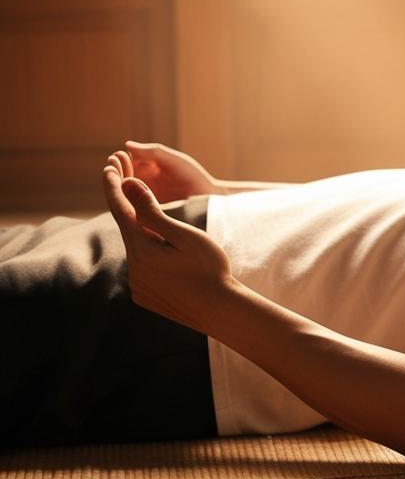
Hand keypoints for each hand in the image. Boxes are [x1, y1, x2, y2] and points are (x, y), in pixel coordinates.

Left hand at [103, 150, 233, 330]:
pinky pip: (143, 270)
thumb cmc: (209, 270)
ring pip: (138, 251)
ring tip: (164, 229)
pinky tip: (169, 259)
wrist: (221, 312)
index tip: (109, 167)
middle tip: (130, 183)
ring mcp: (138, 285)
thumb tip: (127, 185)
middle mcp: (133, 268)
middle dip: (130, 208)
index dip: (114, 187)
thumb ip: (152, 211)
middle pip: (129, 230)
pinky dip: (151, 258)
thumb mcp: (184, 234)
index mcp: (141, 250)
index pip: (121, 210)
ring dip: (146, 236)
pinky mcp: (145, 297)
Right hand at [123, 140, 219, 202]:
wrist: (209, 197)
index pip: (125, 162)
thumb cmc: (193, 176)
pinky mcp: (146, 212)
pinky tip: (127, 198)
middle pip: (120, 177)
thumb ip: (153, 152)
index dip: (120, 159)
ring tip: (120, 182)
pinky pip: (132, 207)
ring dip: (119, 188)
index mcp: (145, 168)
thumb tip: (127, 145)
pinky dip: (127, 203)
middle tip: (114, 169)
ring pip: (123, 192)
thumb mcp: (172, 161)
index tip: (117, 156)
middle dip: (117, 172)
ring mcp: (142, 197)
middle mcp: (140, 182)